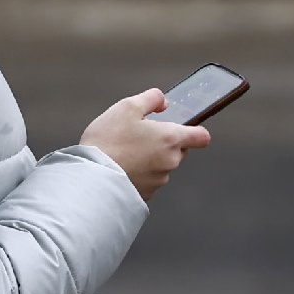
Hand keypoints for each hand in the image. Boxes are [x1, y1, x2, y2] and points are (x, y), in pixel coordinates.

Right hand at [82, 90, 209, 200]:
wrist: (92, 178)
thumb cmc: (108, 141)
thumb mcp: (127, 107)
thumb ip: (150, 99)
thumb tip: (163, 101)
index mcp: (171, 138)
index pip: (201, 136)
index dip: (195, 131)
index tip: (185, 127)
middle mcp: (171, 161)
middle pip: (179, 150)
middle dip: (164, 143)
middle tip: (140, 136)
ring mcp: (159, 180)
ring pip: (163, 166)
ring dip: (151, 159)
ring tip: (125, 153)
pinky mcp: (147, 194)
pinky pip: (149, 181)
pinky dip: (140, 174)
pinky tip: (121, 168)